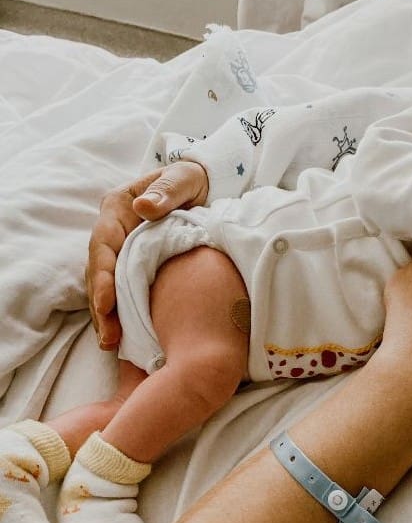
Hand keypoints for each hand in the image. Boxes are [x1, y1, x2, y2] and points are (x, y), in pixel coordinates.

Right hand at [86, 162, 208, 348]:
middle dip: (100, 305)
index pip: (103, 244)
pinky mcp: (131, 265)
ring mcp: (120, 249)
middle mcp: (113, 231)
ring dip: (106, 315)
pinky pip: (120, 290)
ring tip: (110, 343)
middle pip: (99, 271)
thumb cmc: (190, 180)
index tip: (106, 302)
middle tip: (108, 336)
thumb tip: (143, 208)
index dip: (103, 274)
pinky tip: (121, 336)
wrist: (201, 188)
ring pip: (105, 285)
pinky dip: (118, 312)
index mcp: (118, 208)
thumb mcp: (182, 179)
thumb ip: (166, 191)